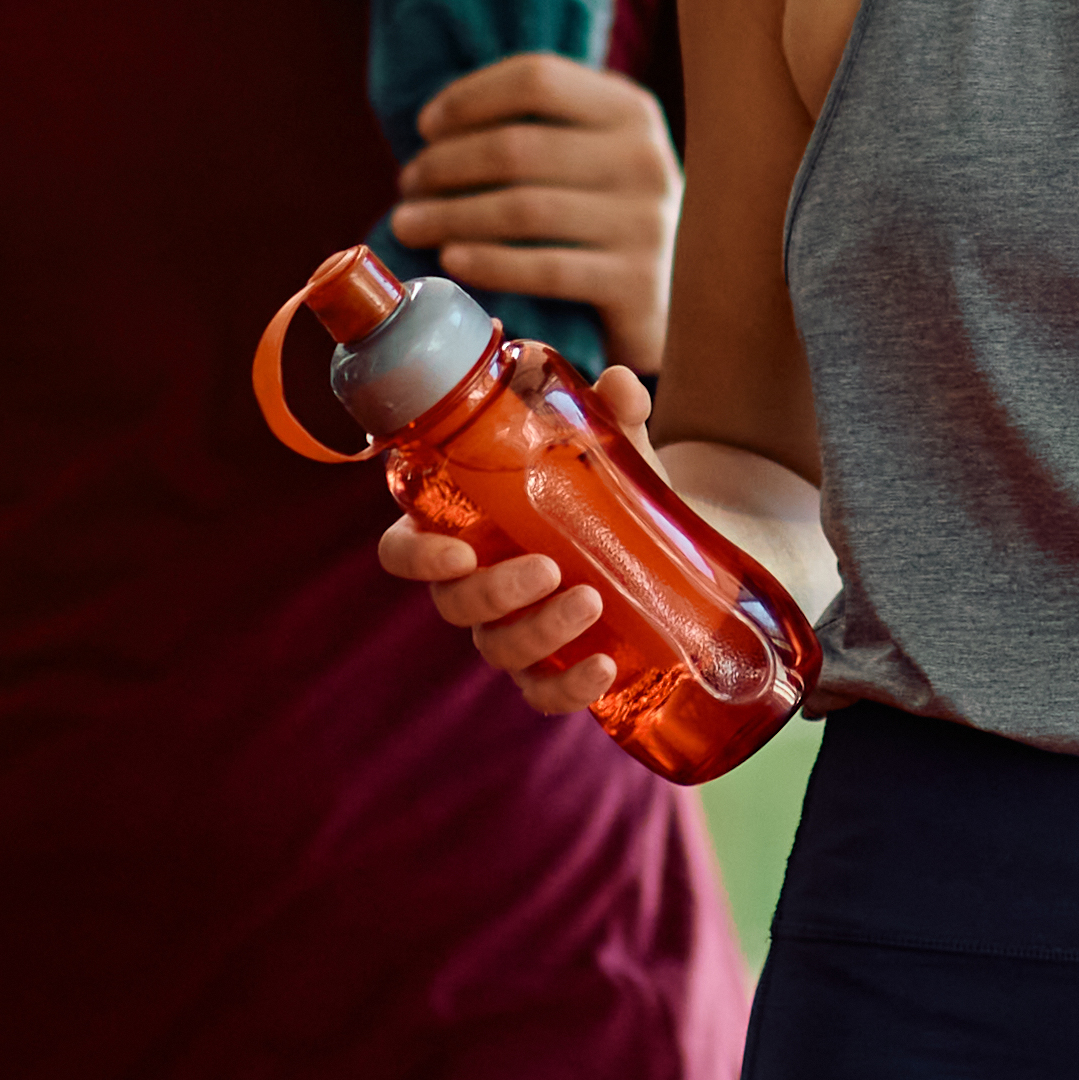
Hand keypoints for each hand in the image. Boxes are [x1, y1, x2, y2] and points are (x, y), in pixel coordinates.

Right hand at [380, 360, 645, 720]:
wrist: (674, 544)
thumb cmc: (614, 488)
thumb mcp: (614, 447)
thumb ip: (613, 412)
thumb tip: (619, 385)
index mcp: (465, 525)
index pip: (404, 550)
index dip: (416, 558)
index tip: (458, 553)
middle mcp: (478, 583)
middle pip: (453, 604)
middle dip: (494, 592)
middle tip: (548, 570)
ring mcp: (515, 631)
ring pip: (498, 649)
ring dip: (537, 632)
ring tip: (591, 602)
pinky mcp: (557, 668)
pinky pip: (543, 694)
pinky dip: (567, 689)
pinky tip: (602, 669)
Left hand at [392, 53, 682, 376]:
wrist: (681, 293)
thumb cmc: (609, 213)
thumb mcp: (596, 153)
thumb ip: (543, 126)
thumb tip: (436, 128)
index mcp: (631, 109)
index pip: (537, 79)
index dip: (468, 98)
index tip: (426, 126)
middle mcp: (646, 158)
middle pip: (518, 147)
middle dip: (445, 165)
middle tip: (408, 184)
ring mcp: (647, 223)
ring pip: (523, 210)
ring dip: (449, 215)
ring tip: (409, 223)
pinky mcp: (638, 284)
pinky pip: (546, 270)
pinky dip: (489, 262)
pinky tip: (451, 260)